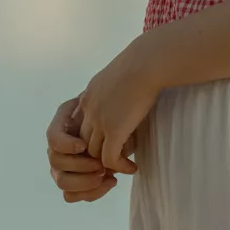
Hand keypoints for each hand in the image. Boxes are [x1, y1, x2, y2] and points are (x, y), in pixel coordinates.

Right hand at [46, 96, 136, 203]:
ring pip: (63, 183)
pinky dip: (92, 193)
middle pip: (56, 163)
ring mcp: (65, 164)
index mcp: (63, 121)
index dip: (65, 145)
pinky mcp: (76, 178)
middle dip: (80, 167)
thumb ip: (101, 113)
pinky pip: (74, 195)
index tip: (83, 146)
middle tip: (102, 166)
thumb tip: (109, 134)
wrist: (124, 110)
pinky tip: (112, 181)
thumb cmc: (117, 102)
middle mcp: (59, 144)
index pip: (52, 137)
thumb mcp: (110, 102)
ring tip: (110, 176)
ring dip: (85, 183)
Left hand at [71, 34, 159, 172]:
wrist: (147, 61)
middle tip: (114, 161)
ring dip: (108, 163)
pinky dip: (120, 167)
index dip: (95, 137)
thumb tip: (129, 90)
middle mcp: (89, 109)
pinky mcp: (114, 131)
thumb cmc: (143, 61)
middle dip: (96, 154)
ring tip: (124, 165)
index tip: (111, 142)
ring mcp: (99, 121)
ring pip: (94, 154)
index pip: (83, 124)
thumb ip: (117, 85)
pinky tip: (132, 167)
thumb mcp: (121, 72)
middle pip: (83, 141)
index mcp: (89, 95)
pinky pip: (110, 159)